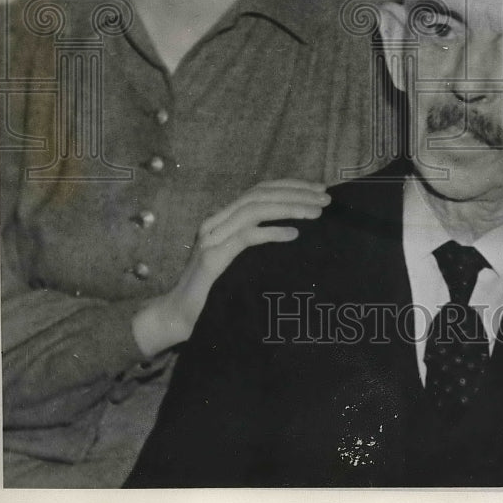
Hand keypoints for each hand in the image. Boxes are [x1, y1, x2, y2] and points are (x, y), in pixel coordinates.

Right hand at [132, 179, 328, 356]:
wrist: (177, 317)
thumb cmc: (213, 292)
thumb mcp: (240, 260)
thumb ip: (257, 242)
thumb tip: (296, 232)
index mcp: (224, 218)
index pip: (260, 190)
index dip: (291, 185)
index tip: (319, 188)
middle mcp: (216, 221)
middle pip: (260, 194)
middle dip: (296, 193)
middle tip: (325, 197)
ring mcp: (212, 238)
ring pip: (254, 210)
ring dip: (289, 208)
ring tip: (316, 212)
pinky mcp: (212, 258)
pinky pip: (245, 238)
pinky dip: (271, 233)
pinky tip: (293, 234)